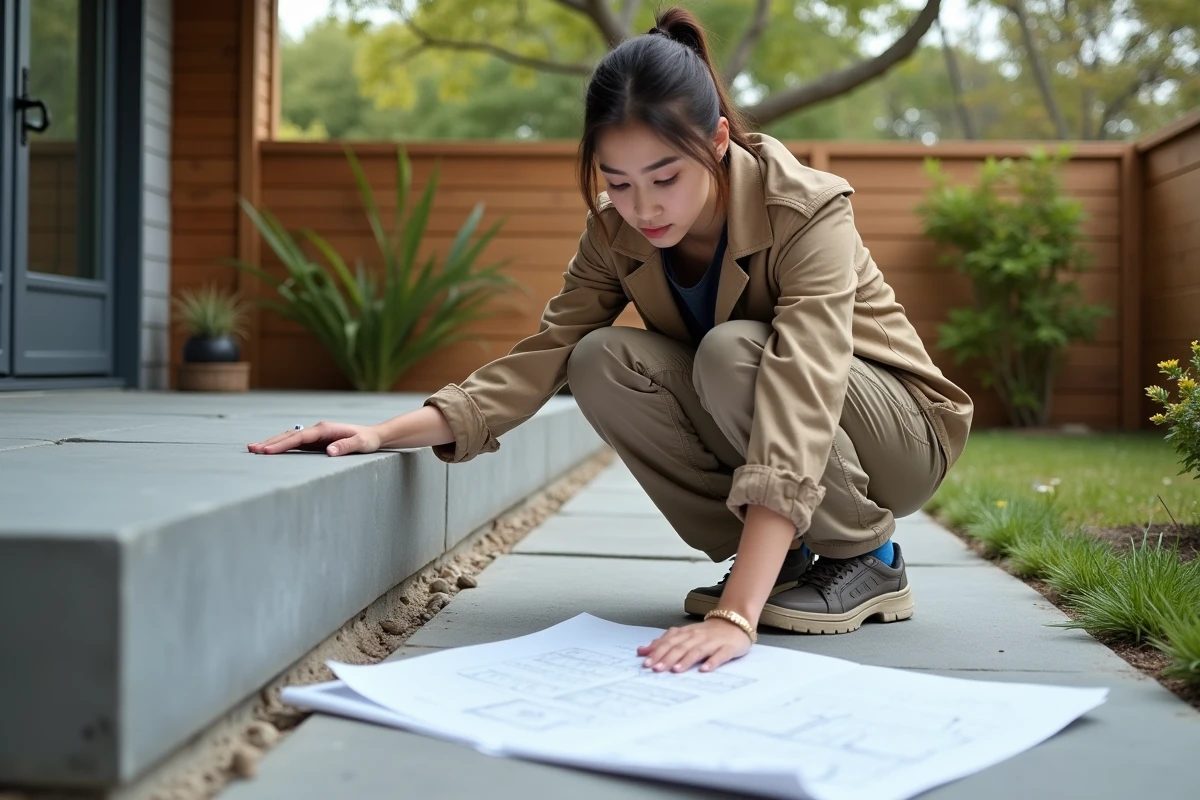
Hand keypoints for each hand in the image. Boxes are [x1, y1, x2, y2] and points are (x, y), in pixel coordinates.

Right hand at [247, 421, 380, 456]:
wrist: (373, 436)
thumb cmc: (368, 440)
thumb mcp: (361, 444)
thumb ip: (346, 447)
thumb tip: (329, 451)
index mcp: (325, 429)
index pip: (299, 437)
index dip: (283, 444)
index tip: (267, 451)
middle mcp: (318, 429)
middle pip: (290, 435)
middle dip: (271, 442)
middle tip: (252, 449)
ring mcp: (316, 434)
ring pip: (290, 437)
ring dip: (273, 443)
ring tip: (255, 449)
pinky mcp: (316, 440)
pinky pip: (295, 442)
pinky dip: (282, 445)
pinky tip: (271, 450)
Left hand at [636, 618, 752, 673]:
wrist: (736, 622)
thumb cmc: (708, 632)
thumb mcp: (685, 635)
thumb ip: (664, 642)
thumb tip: (642, 650)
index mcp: (687, 633)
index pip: (669, 642)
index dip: (657, 652)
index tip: (646, 663)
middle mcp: (698, 636)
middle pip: (681, 646)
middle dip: (667, 658)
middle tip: (656, 669)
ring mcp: (713, 642)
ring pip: (697, 650)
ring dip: (686, 660)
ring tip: (676, 670)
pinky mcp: (728, 648)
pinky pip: (720, 655)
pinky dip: (712, 662)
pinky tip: (704, 669)